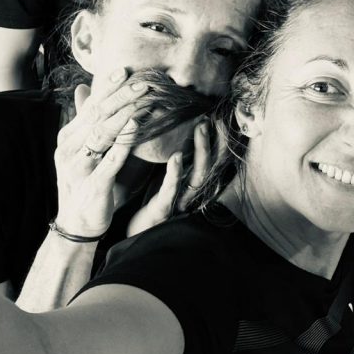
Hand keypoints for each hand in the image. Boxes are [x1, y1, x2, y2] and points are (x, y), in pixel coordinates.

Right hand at [53, 69, 148, 237]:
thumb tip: (83, 87)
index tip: (126, 70)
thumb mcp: (84, 147)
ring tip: (146, 99)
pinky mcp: (93, 184)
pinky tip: (137, 128)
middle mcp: (70, 148)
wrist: (77, 221)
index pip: (90, 106)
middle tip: (145, 82)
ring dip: (126, 115)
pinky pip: (109, 161)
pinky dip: (123, 143)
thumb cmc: (85, 180)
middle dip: (122, 97)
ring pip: (103, 134)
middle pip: (98, 116)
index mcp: (68, 136)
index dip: (108, 88)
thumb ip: (86, 119)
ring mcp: (79, 167)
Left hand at [127, 118, 210, 236]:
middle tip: (211, 117)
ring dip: (200, 151)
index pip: (211, 159)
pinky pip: (172, 190)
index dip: (218, 140)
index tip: (218, 117)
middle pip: (210, 163)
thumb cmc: (152, 205)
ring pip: (197, 174)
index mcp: (190, 183)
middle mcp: (190, 191)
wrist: (135, 235)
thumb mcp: (167, 180)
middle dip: (213, 140)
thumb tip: (184, 134)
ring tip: (200, 129)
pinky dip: (175, 173)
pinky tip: (175, 157)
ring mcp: (179, 201)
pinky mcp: (162, 209)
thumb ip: (178, 161)